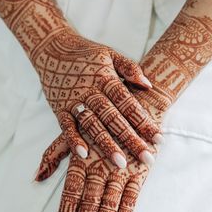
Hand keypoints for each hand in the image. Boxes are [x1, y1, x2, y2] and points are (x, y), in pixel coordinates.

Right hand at [33, 26, 161, 167]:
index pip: (129, 103)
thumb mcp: (110, 54)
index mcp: (106, 78)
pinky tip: (84, 155)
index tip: (158, 139)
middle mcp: (91, 91)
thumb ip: (130, 68)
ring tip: (121, 163)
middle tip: (147, 158)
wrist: (52, 48)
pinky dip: (73, 140)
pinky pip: (66, 126)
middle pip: (114, 118)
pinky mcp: (59, 108)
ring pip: (93, 125)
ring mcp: (74, 101)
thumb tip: (148, 85)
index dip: (144, 121)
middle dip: (131, 139)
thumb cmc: (86, 53)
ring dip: (106, 144)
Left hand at [35, 85, 163, 211]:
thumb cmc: (103, 118)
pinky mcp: (140, 172)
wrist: (138, 104)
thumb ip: (55, 154)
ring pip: (108, 207)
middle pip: (88, 208)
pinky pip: (132, 199)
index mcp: (82, 160)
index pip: (70, 197)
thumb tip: (35, 176)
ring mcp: (121, 171)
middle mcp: (100, 168)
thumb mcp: (75, 131)